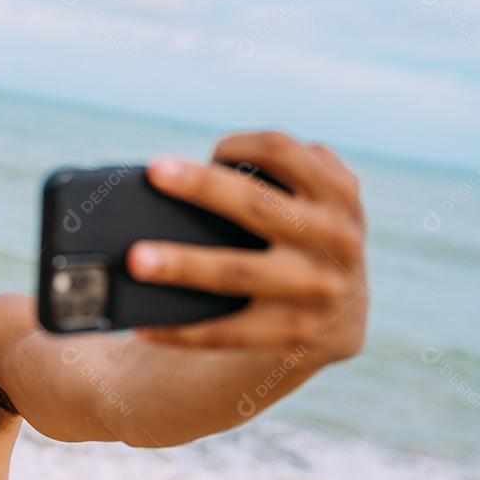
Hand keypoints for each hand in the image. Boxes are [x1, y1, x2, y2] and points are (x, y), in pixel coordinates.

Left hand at [126, 131, 367, 360]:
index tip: (208, 152)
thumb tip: (190, 169)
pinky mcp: (295, 335)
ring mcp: (317, 290)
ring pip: (237, 271)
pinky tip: (145, 329)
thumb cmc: (306, 240)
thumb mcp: (321, 202)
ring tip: (136, 260)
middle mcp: (334, 239)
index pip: (282, 150)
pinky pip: (228, 333)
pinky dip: (183, 331)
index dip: (239, 144)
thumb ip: (289, 175)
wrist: (343, 318)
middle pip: (256, 204)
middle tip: (154, 172)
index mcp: (337, 195)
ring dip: (182, 265)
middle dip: (202, 186)